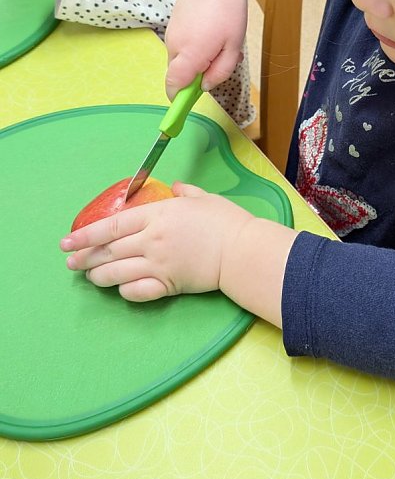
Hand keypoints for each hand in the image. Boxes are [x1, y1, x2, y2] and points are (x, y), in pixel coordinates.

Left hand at [60, 182, 256, 302]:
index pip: (111, 226)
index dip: (85, 235)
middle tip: (71, 262)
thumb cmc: (227, 221)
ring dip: (99, 276)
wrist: (243, 251)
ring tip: (90, 277)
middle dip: (85, 258)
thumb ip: (185, 193)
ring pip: (117, 272)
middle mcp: (152, 240)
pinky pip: (137, 291)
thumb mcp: (204, 198)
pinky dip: (124, 291)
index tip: (67, 242)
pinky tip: (120, 289)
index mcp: (158, 215)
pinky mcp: (169, 284)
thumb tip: (176, 187)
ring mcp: (159, 264)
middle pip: (108, 250)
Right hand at [165, 0, 252, 98]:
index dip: (178, 100)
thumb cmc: (228, 12)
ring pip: (180, 62)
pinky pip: (181, 49)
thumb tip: (204, 87)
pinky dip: (193, 50)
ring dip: (197, 62)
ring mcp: (171, 36)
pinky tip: (211, 34)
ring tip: (219, 44)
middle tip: (220, 63)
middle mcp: (175, 47)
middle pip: (178, 76)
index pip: (173, 86)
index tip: (188, 105)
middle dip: (196, 78)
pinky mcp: (172, 27)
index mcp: (190, 54)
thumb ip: (219, 72)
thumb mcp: (233, 47)